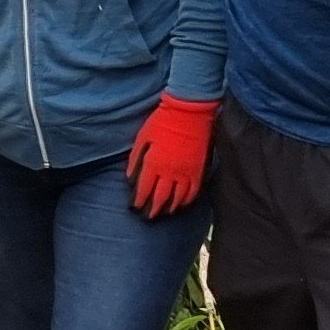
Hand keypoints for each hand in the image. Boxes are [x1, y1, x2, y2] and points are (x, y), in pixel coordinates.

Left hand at [124, 94, 215, 216]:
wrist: (189, 112)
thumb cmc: (161, 122)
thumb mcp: (142, 138)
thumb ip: (135, 160)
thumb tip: (130, 179)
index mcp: (153, 164)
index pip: (143, 190)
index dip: (138, 201)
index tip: (134, 208)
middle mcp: (170, 172)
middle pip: (160, 199)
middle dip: (152, 210)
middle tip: (147, 217)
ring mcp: (186, 173)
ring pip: (177, 199)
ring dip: (168, 208)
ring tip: (162, 213)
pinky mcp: (198, 170)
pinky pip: (193, 192)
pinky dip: (186, 201)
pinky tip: (181, 205)